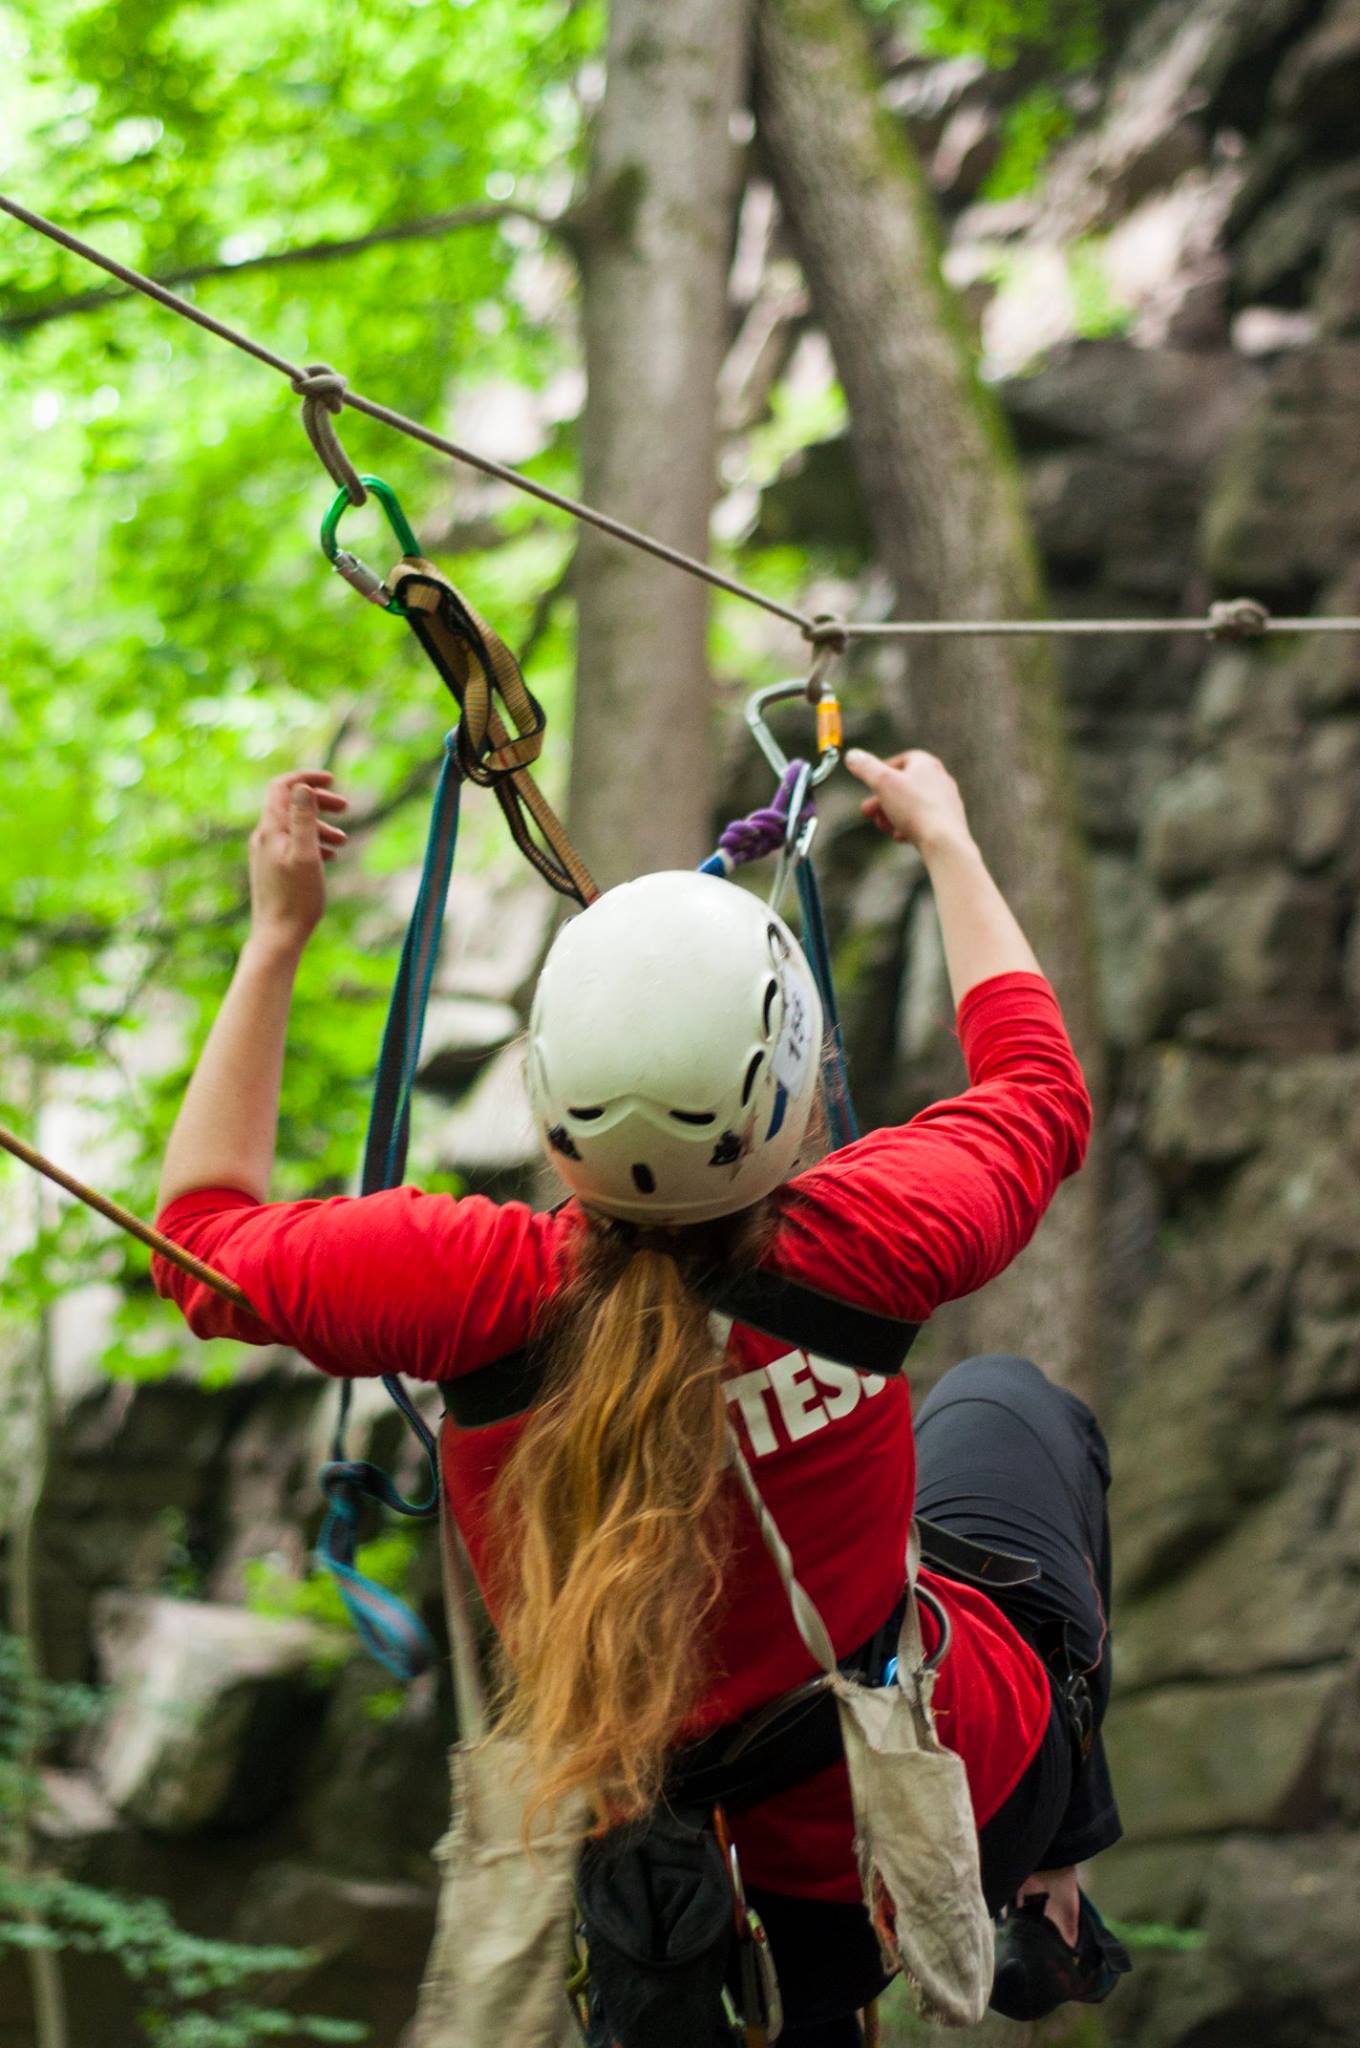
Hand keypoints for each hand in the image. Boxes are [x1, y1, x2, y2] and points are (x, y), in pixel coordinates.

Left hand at [247, 770, 348, 951]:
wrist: (278, 936)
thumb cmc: (296, 899)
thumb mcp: (306, 855)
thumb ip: (304, 819)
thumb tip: (302, 787)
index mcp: (271, 830)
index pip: (282, 788)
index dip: (306, 778)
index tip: (332, 779)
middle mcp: (264, 838)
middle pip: (290, 805)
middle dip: (319, 802)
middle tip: (346, 807)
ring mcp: (266, 854)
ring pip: (294, 827)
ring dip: (320, 826)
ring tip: (344, 840)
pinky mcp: (272, 869)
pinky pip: (293, 845)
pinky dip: (313, 843)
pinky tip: (331, 856)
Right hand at [844, 747, 972, 858]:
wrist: (944, 841)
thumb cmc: (915, 809)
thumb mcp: (883, 783)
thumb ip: (865, 767)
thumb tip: (852, 755)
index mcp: (926, 764)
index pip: (902, 760)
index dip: (883, 771)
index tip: (870, 784)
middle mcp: (940, 779)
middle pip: (904, 786)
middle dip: (882, 800)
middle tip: (867, 812)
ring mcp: (947, 801)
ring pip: (912, 805)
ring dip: (893, 815)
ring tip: (882, 827)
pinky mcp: (949, 822)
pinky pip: (924, 821)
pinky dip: (908, 827)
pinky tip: (900, 836)